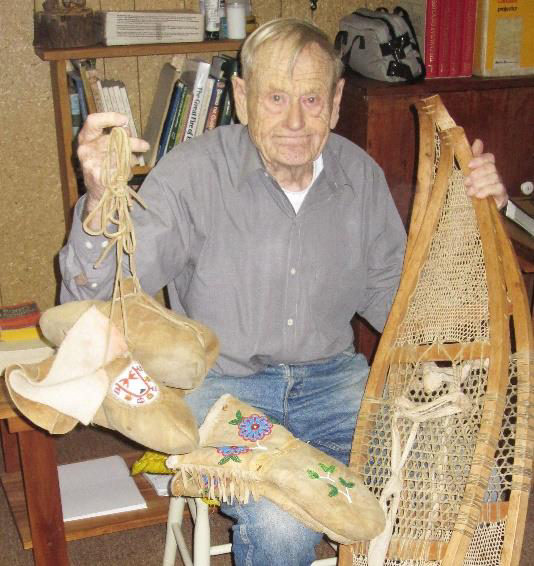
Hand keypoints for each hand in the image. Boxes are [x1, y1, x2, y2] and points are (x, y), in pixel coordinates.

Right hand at [77, 113, 149, 227]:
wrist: (98, 194)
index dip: (109, 117)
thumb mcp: (104, 149)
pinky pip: (120, 170)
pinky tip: (126, 174)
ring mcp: (90, 164)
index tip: (125, 120)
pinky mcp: (98, 177)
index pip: (93, 121)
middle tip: (144, 145)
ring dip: (130, 159)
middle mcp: (85, 150)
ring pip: (118, 155)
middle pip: (111, 139)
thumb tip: (127, 129)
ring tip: (133, 162)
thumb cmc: (103, 167)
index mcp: (85, 139)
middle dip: (131, 142)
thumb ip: (114, 138)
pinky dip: (127, 172)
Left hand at [465, 139, 507, 209]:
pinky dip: (486, 190)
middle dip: (477, 174)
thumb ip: (472, 159)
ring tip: (470, 191)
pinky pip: (498, 188)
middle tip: (466, 181)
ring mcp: (499, 184)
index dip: (480, 159)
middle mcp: (494, 174)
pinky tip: (478, 195)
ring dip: (479, 184)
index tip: (469, 165)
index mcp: (487, 168)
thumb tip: (478, 141)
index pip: (489, 158)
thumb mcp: (468, 174)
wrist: (476, 209)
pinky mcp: (502, 195)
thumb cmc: (472, 190)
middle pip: (491, 168)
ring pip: (493, 177)